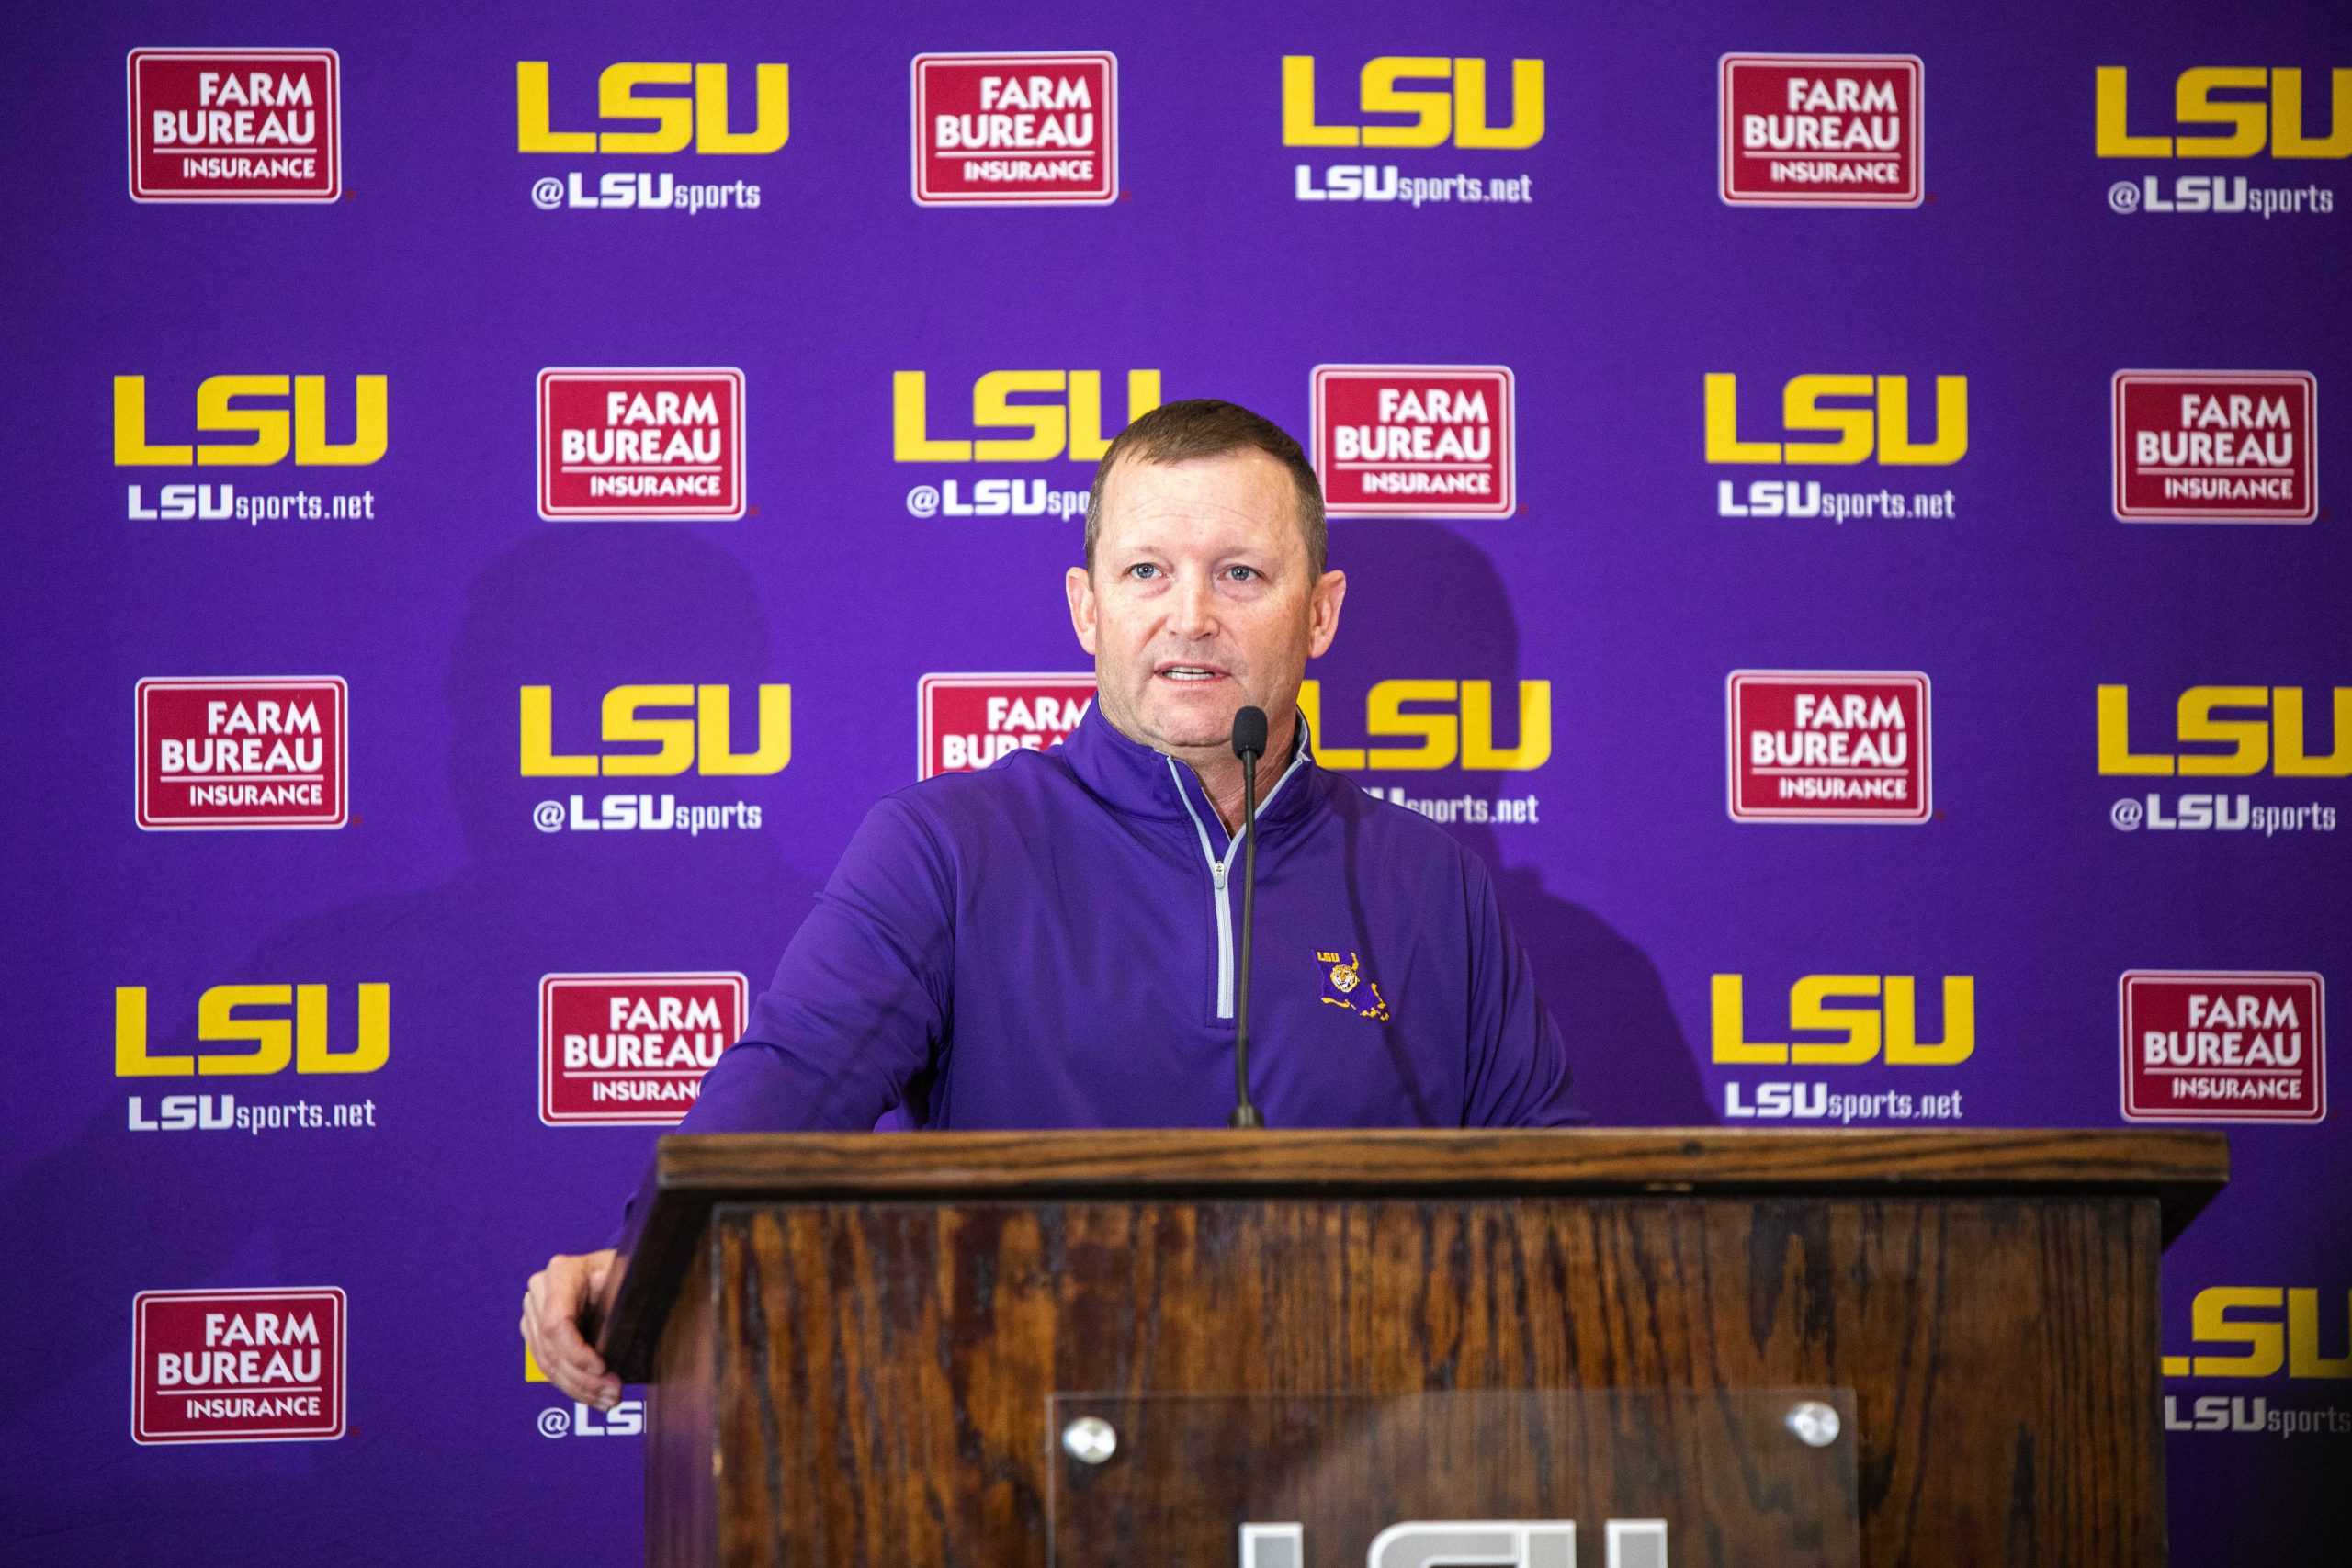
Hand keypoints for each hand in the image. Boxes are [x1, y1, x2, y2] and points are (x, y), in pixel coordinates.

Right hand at [522, 1248, 620, 1407]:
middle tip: (611, 1392)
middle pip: (551, 1348)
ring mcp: (534, 1312)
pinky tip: (592, 1396)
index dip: (576, 1353)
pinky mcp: (536, 1332)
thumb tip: (617, 1311)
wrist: (612, 1269)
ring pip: (547, 1363)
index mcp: (560, 1273)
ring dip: (577, 1388)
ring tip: (606, 1399)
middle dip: (582, 1378)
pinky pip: (548, 1366)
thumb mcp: (624, 1275)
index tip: (602, 1369)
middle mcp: (540, 1291)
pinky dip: (571, 1385)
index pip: (556, 1324)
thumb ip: (618, 1292)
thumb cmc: (620, 1269)